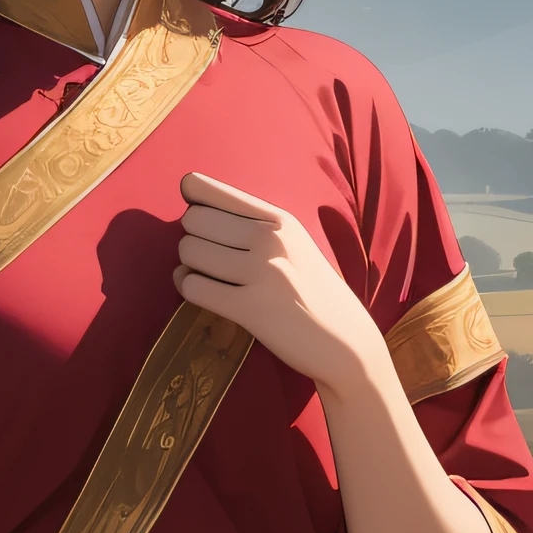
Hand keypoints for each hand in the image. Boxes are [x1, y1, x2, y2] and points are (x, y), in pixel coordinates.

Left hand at [176, 168, 380, 392]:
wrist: (345, 342)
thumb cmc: (312, 293)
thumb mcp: (294, 246)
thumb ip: (253, 225)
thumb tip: (190, 203)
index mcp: (279, 219)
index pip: (211, 191)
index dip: (191, 197)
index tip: (197, 217)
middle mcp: (270, 239)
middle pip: (194, 221)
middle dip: (192, 238)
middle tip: (209, 256)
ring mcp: (261, 272)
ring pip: (189, 252)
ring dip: (189, 265)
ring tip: (207, 275)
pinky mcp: (250, 308)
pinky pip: (193, 287)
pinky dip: (188, 288)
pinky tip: (202, 291)